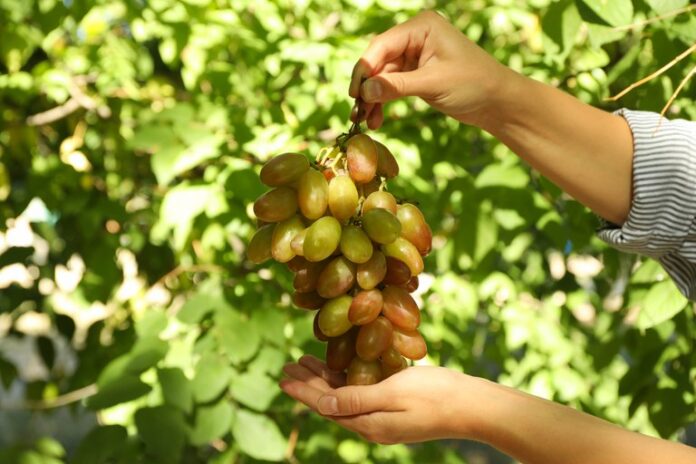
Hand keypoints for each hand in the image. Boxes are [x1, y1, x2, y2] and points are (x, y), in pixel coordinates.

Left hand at [279, 355, 484, 443]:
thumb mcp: (392, 393)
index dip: (303, 390)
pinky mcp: (395, 408)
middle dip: (308, 384)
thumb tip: (322, 405)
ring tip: (306, 363)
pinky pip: (361, 395)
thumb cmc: (435, 395)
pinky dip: (345, 380)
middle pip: (331, 402)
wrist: (472, 406)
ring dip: (324, 380)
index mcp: (368, 423)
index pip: (325, 406)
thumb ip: (356, 399)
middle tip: (287, 366)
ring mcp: (384, 418)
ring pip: (344, 397)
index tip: (283, 377)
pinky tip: (341, 368)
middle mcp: (372, 424)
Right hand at [349, 11, 515, 128]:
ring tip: (366, 121)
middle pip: (378, 61)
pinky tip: (377, 119)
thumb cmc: (474, 84)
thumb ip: (397, 86)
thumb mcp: (433, 84)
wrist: (497, 102)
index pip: (382, 45)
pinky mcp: (416, 73)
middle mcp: (415, 36)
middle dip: (367, 87)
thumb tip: (365, 91)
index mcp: (421, 27)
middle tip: (356, 112)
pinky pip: (391, 85)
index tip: (355, 94)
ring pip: (382, 76)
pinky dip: (383, 101)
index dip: (365, 69)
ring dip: (373, 99)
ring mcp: (415, 55)